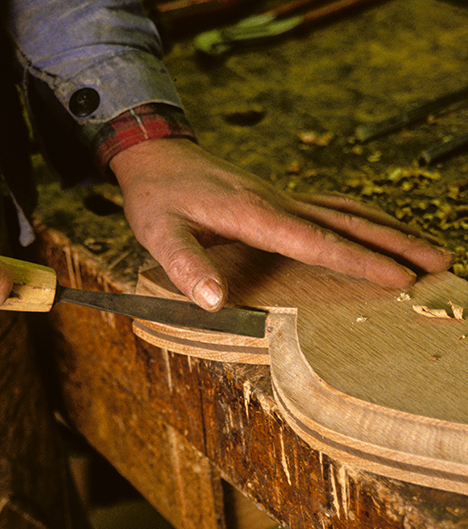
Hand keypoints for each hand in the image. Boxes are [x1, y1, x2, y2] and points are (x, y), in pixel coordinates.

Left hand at [110, 138, 453, 310]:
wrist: (159, 156)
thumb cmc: (158, 197)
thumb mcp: (159, 232)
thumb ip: (185, 265)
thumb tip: (215, 302)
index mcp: (253, 215)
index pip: (316, 241)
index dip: (359, 261)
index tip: (400, 278)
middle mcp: (276, 203)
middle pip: (347, 223)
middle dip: (395, 244)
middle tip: (440, 262)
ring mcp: (280, 198)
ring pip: (346, 212)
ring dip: (388, 230)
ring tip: (426, 247)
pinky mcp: (277, 199)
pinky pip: (330, 208)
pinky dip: (361, 219)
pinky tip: (375, 226)